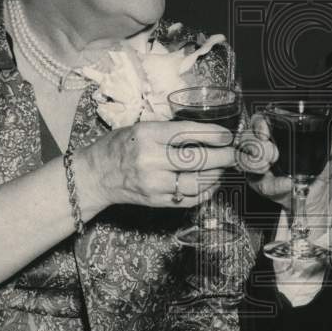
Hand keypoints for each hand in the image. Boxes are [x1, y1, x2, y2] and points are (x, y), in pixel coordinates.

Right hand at [77, 120, 235, 211]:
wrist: (95, 175)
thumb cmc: (119, 146)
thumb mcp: (141, 128)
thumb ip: (170, 130)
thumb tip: (207, 130)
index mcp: (147, 136)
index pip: (188, 133)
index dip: (213, 134)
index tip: (228, 135)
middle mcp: (151, 161)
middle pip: (198, 159)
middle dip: (223, 156)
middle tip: (235, 153)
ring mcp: (154, 185)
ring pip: (197, 182)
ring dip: (217, 175)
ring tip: (224, 167)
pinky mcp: (157, 202)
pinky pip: (189, 199)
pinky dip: (206, 191)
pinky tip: (212, 183)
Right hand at [238, 113, 331, 217]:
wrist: (315, 202)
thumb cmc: (317, 176)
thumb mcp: (326, 162)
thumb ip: (331, 149)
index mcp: (279, 136)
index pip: (259, 122)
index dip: (258, 124)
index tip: (264, 131)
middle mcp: (265, 149)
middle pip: (246, 138)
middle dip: (256, 145)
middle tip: (272, 155)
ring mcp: (258, 167)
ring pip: (243, 158)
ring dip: (256, 163)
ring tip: (271, 168)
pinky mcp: (259, 184)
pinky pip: (257, 182)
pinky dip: (271, 184)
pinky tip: (284, 185)